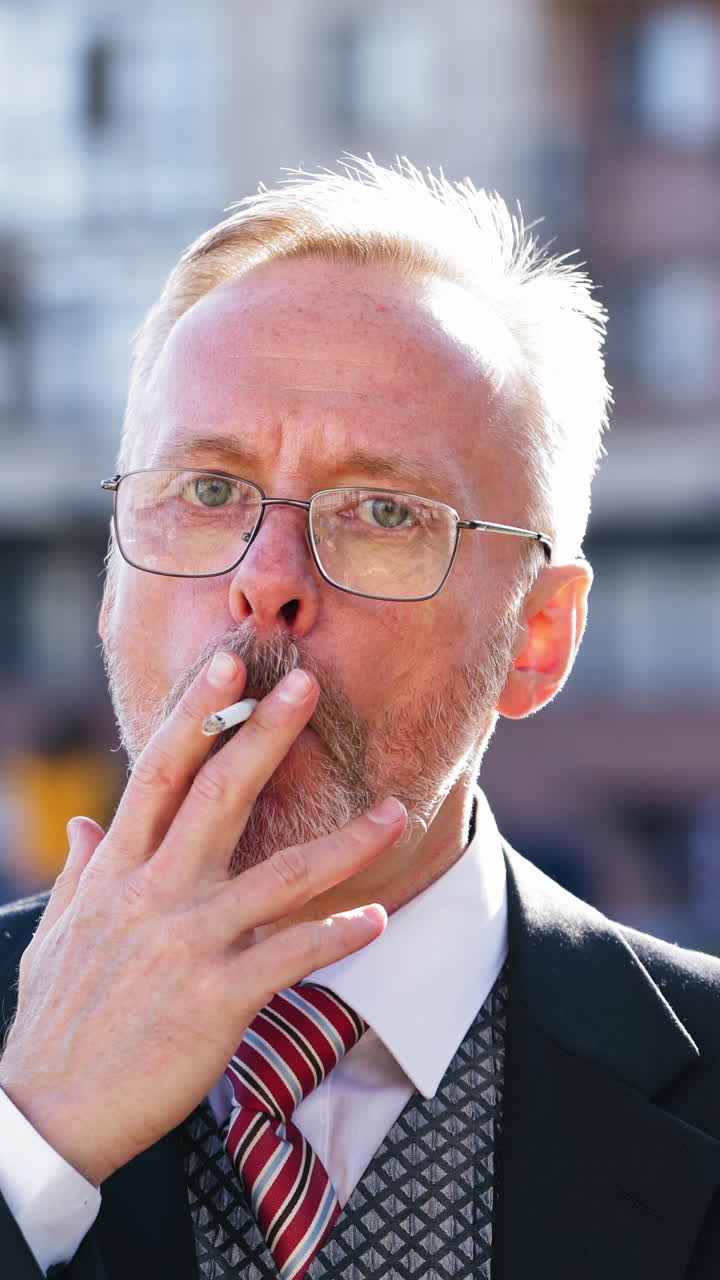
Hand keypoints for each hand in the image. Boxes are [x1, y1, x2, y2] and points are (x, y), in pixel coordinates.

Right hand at [0, 653, 405, 1185]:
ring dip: (344, 843)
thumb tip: (88, 825)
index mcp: (117, 871)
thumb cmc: (54, 1022)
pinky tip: (378, 918)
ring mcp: (187, 944)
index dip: (195, 715)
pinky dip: (336, 937)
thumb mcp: (57, 935)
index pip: (158, 774)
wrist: (48, 1111)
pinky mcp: (216, 998)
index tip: (228, 667)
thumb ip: (82, 874)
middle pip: (217, 797)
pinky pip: (290, 957)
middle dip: (265, 736)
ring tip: (397, 813)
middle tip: (308, 685)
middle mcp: (153, 894)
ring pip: (278, 876)